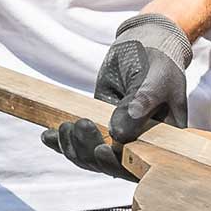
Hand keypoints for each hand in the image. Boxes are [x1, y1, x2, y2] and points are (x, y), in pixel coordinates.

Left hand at [43, 13, 191, 178]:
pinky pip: (79, 143)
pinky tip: (48, 136)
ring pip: (91, 157)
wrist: (143, 46)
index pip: (139, 164)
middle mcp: (140, 145)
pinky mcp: (98, 129)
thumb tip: (118, 134)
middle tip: (78, 124)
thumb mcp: (155, 80)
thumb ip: (141, 104)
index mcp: (162, 141)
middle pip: (110, 165)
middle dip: (88, 150)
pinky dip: (61, 141)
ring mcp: (117, 139)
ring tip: (65, 126)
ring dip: (73, 146)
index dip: (117, 164)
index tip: (101, 149)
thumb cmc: (158, 63)